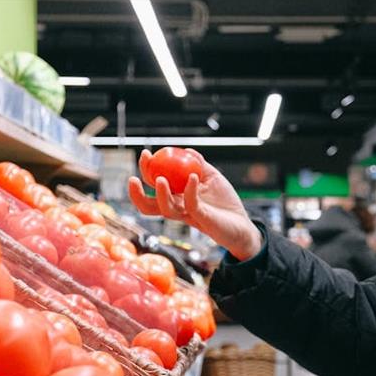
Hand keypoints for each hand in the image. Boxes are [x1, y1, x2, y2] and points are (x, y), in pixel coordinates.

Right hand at [128, 149, 262, 259]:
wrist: (242, 225)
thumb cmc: (225, 203)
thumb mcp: (212, 178)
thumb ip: (199, 164)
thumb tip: (187, 150)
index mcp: (176, 198)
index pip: (154, 186)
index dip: (146, 171)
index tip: (145, 154)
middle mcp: (178, 208)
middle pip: (150, 204)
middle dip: (137, 193)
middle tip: (133, 177)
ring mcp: (189, 215)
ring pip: (166, 209)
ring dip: (160, 195)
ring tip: (160, 179)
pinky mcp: (202, 219)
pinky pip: (192, 205)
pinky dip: (190, 190)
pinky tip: (193, 177)